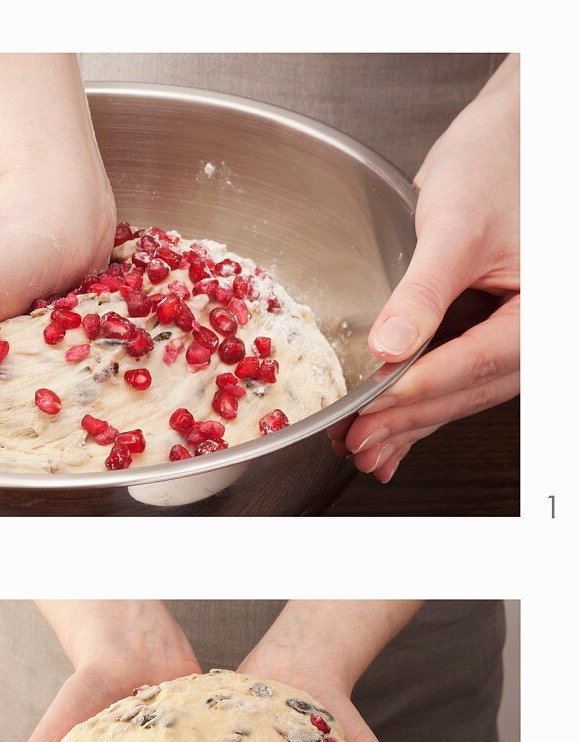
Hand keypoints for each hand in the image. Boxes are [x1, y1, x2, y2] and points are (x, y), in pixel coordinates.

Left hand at [329, 55, 519, 482]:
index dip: (419, 391)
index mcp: (543, 312)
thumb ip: (423, 290)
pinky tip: (392, 432)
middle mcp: (535, 331)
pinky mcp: (488, 333)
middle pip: (467, 390)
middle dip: (408, 420)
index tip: (371, 409)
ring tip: (364, 448)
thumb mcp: (457, 224)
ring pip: (460, 393)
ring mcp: (514, 336)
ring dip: (410, 424)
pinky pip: (457, 378)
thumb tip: (392, 347)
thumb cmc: (500, 162)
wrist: (512, 137)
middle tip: (356, 441)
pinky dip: (421, 406)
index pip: (476, 363)